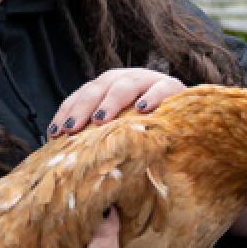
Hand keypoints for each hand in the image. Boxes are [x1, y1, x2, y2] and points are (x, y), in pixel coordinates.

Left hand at [48, 68, 186, 138]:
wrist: (191, 121)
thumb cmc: (150, 132)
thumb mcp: (122, 135)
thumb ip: (103, 142)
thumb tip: (76, 168)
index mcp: (109, 87)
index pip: (83, 94)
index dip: (67, 111)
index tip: (55, 133)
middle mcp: (126, 79)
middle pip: (99, 86)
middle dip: (82, 107)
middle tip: (70, 129)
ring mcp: (150, 79)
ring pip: (126, 84)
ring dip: (111, 101)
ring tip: (100, 120)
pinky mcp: (174, 87)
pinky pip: (161, 88)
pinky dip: (151, 96)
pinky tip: (142, 109)